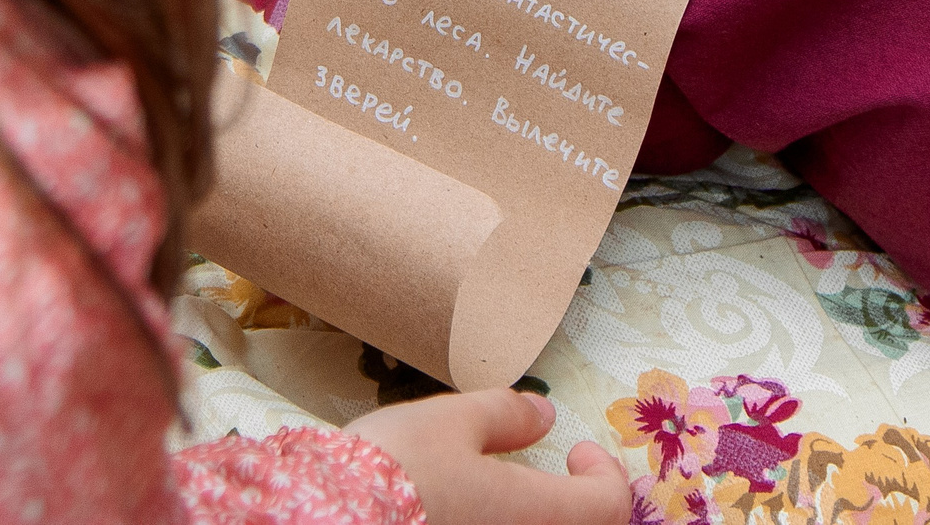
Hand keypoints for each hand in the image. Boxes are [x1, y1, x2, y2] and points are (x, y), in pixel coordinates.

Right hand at [350, 389, 629, 524]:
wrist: (321, 520)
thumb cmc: (389, 472)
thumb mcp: (448, 421)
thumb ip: (505, 414)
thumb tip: (543, 414)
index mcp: (537, 515)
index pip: (609, 505)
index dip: (603, 472)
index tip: (577, 451)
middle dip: (580, 505)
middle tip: (554, 478)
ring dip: (541, 520)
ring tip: (506, 498)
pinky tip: (470, 518)